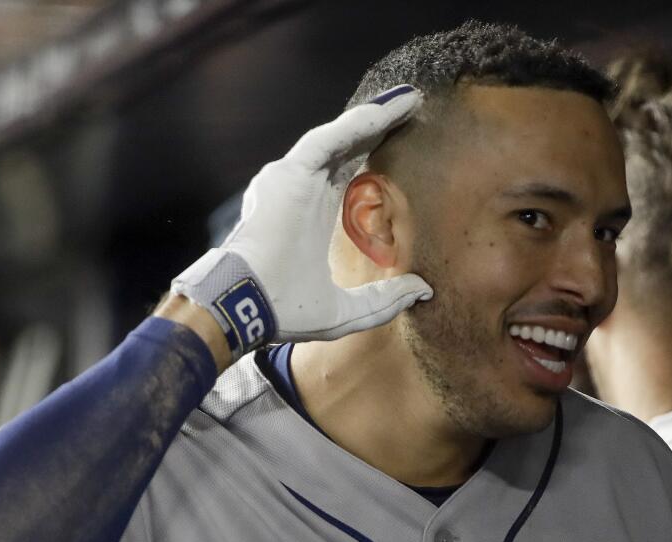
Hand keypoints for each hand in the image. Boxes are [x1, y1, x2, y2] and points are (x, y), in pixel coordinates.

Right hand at [170, 85, 432, 358]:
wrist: (248, 308)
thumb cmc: (285, 312)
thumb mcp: (348, 311)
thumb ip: (385, 299)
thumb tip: (423, 289)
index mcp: (312, 218)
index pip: (347, 176)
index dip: (374, 158)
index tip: (406, 145)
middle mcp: (301, 191)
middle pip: (347, 149)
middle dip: (379, 128)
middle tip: (412, 109)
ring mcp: (293, 179)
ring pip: (341, 137)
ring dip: (376, 117)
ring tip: (409, 99)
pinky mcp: (290, 173)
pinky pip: (330, 138)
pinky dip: (360, 123)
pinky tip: (389, 110)